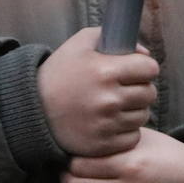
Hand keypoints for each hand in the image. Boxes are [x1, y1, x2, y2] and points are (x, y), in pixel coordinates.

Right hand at [37, 27, 158, 156]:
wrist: (34, 109)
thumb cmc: (60, 73)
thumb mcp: (80, 43)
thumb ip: (114, 38)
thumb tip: (144, 54)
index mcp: (105, 71)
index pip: (150, 68)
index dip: (144, 67)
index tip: (134, 69)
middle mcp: (109, 99)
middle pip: (149, 93)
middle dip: (140, 87)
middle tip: (122, 87)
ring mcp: (107, 124)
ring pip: (143, 115)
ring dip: (133, 109)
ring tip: (113, 104)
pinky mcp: (105, 144)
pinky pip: (133, 136)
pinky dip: (125, 130)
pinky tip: (109, 122)